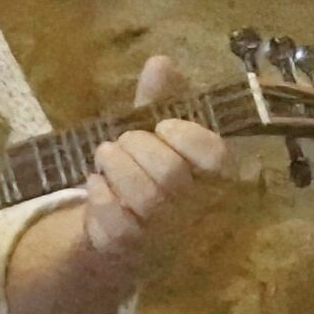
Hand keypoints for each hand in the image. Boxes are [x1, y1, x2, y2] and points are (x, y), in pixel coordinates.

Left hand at [79, 54, 231, 272]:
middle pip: (171, 173)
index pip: (217, 157)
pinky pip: (117, 224)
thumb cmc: (145, 176)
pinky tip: (96, 185)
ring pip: (145, 198)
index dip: (186, 134)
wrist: (120, 237)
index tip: (163, 126)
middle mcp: (195, 213)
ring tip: (106, 157)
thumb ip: (159, 100)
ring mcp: (164, 236)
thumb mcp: (153, 136)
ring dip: (116, 166)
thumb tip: (161, 62)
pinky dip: (100, 195)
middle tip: (123, 142)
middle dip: (138, 146)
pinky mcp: (130, 252)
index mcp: (212, 181)